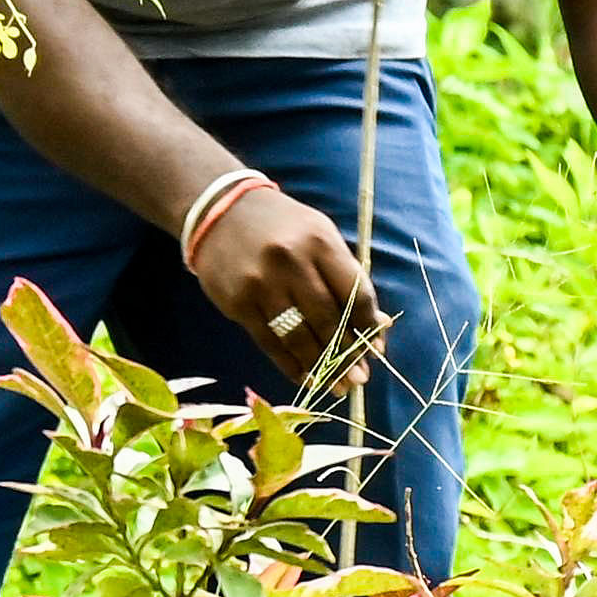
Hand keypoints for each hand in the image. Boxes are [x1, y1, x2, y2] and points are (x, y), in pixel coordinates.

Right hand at [193, 185, 378, 381]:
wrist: (220, 210)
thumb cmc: (282, 227)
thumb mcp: (320, 237)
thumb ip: (347, 277)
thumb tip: (377, 325)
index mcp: (320, 241)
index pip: (354, 293)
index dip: (368, 327)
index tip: (377, 350)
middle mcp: (290, 261)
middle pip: (328, 320)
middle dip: (348, 355)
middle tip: (360, 379)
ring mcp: (261, 284)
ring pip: (299, 337)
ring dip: (323, 368)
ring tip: (339, 386)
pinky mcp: (238, 303)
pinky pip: (270, 343)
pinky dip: (291, 366)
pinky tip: (308, 378)